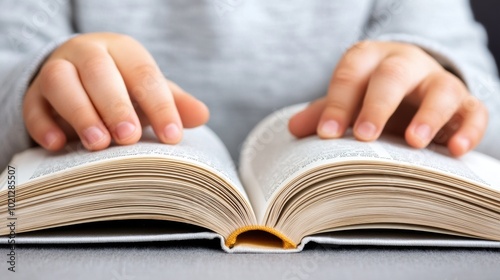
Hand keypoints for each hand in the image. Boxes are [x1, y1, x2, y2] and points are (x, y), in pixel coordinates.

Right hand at [23, 33, 208, 150]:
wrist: (79, 77)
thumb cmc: (123, 86)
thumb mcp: (149, 91)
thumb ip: (173, 102)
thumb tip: (202, 115)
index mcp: (123, 51)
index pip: (144, 75)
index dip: (159, 106)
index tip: (171, 136)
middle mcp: (89, 53)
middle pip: (100, 72)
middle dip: (116, 104)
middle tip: (128, 137)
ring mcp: (57, 70)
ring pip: (61, 81)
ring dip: (80, 113)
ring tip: (98, 144)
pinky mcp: (34, 94)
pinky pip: (33, 105)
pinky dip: (43, 125)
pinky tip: (58, 145)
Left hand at [289, 41, 487, 155]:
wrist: (413, 81)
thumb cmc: (373, 93)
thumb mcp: (348, 99)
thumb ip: (324, 112)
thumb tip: (293, 129)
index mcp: (371, 60)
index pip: (351, 74)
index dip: (339, 103)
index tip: (327, 134)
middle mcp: (406, 65)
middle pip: (393, 76)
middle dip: (378, 105)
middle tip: (366, 135)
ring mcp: (438, 82)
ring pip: (440, 90)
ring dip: (428, 116)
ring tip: (414, 142)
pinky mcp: (464, 102)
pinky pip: (474, 112)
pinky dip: (468, 130)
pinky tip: (455, 150)